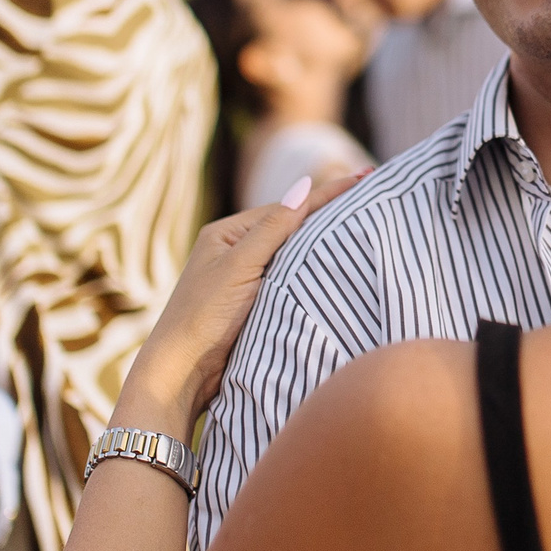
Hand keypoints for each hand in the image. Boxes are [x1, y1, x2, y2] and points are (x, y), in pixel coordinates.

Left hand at [118, 172, 365, 431]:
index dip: (325, 195)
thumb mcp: (239, 266)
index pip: (285, 208)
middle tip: (369, 194)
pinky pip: (290, 280)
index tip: (363, 177)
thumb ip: (273, 228)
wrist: (182, 374)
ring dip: (322, 244)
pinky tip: (334, 269)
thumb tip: (303, 186)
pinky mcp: (254, 306)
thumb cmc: (203, 316)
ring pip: (292, 255)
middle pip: (290, 228)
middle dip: (327, 214)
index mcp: (226, 234)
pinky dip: (311, 272)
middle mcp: (235, 252)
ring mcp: (245, 280)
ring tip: (361, 226)